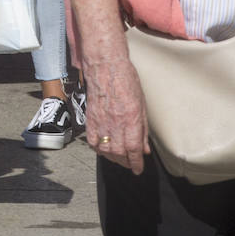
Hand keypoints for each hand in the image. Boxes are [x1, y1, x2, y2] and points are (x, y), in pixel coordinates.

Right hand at [84, 57, 151, 173]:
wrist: (105, 67)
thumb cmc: (126, 81)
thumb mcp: (141, 105)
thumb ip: (143, 129)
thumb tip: (144, 148)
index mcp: (131, 119)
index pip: (133, 149)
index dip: (136, 163)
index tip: (138, 169)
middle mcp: (115, 123)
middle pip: (119, 153)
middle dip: (126, 162)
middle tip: (130, 163)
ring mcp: (101, 122)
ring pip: (105, 150)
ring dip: (113, 158)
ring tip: (118, 158)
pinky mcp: (90, 119)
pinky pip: (92, 141)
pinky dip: (98, 149)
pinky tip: (103, 149)